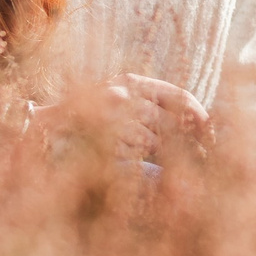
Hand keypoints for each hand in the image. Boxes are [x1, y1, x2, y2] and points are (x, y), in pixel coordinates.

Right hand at [24, 73, 209, 163]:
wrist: (42, 128)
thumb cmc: (88, 115)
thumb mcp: (118, 98)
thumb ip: (148, 104)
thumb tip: (193, 124)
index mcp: (131, 82)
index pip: (180, 97)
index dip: (201, 117)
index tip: (212, 135)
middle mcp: (124, 96)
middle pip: (171, 123)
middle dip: (192, 144)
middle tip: (205, 160)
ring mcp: (112, 118)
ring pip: (156, 143)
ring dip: (172, 159)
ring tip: (183, 172)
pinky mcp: (102, 140)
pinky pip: (136, 157)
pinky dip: (147, 166)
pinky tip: (151, 173)